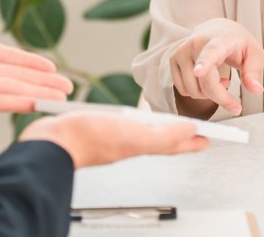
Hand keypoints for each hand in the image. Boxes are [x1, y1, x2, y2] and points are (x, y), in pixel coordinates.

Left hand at [0, 0, 72, 111]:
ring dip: (35, 94)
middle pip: (11, 76)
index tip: (51, 67)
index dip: (28, 62)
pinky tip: (33, 103)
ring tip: (61, 98)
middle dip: (40, 83)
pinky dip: (12, 102)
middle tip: (68, 89)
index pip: (3, 57)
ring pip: (6, 89)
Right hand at [19, 114, 208, 168]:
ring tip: (173, 126)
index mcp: (142, 144)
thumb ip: (164, 137)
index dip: (193, 140)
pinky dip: (137, 124)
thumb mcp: (134, 136)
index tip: (212, 138)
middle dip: (181, 136)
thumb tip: (192, 131)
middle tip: (199, 133)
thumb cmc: (89, 139)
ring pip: (146, 135)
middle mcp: (131, 142)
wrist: (51, 141)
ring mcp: (115, 137)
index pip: (174, 144)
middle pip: (163, 140)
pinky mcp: (99, 129)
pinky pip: (127, 127)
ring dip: (161, 130)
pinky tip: (133, 119)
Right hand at [169, 18, 263, 115]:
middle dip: (221, 98)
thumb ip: (254, 71)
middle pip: (205, 82)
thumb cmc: (237, 43)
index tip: (199, 71)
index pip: (211, 52)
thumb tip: (256, 90)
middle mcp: (196, 43)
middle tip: (236, 103)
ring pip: (193, 90)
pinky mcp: (173, 60)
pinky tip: (207, 80)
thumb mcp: (254, 53)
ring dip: (209, 94)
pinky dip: (197, 92)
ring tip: (221, 82)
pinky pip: (183, 90)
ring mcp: (182, 51)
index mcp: (219, 40)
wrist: (217, 29)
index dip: (204, 63)